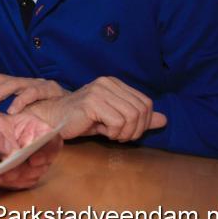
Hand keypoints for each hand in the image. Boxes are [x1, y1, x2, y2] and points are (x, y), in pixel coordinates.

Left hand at [0, 72, 67, 112]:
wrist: (80, 110)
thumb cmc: (52, 114)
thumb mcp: (27, 111)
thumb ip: (11, 111)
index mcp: (20, 84)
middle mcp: (27, 80)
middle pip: (1, 79)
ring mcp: (38, 83)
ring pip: (13, 83)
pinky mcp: (50, 90)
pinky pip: (32, 92)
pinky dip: (20, 101)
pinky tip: (12, 110)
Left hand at [0, 111, 61, 189]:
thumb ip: (3, 138)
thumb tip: (13, 156)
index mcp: (36, 128)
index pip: (52, 140)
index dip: (47, 151)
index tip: (33, 161)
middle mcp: (37, 147)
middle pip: (44, 163)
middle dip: (27, 169)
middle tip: (10, 171)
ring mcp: (31, 163)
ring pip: (33, 175)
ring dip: (17, 178)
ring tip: (0, 175)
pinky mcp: (21, 175)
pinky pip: (21, 184)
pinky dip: (9, 183)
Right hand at [24, 76, 166, 140]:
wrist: (53, 119)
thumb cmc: (82, 120)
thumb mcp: (114, 118)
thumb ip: (138, 118)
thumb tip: (164, 120)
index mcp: (114, 82)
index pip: (146, 103)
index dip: (143, 122)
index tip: (128, 131)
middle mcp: (107, 82)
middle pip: (141, 110)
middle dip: (135, 130)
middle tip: (120, 136)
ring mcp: (99, 91)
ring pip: (131, 117)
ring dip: (124, 133)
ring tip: (111, 134)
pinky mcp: (92, 102)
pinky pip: (118, 122)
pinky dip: (114, 133)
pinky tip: (102, 132)